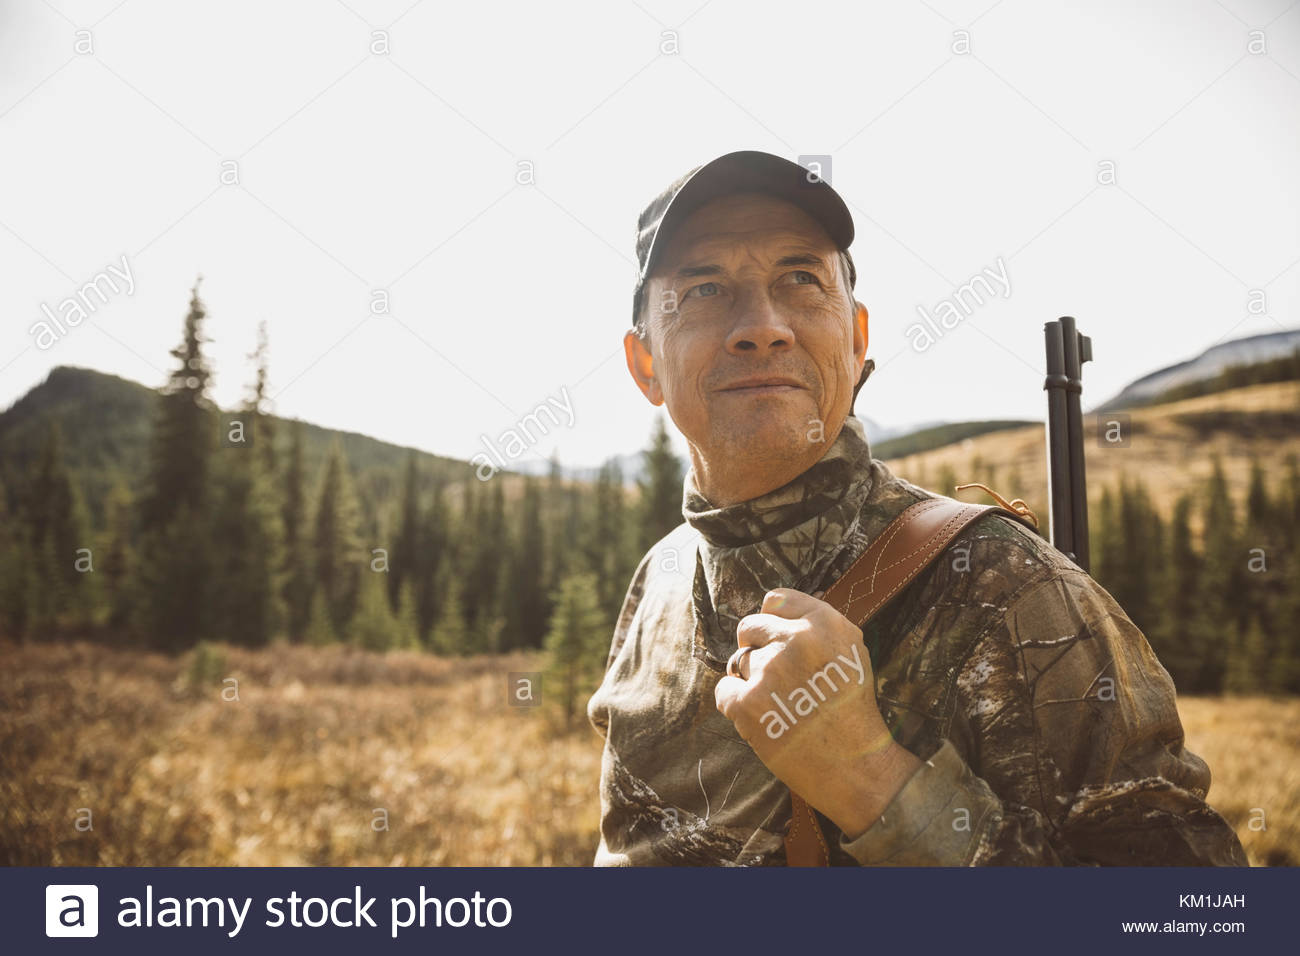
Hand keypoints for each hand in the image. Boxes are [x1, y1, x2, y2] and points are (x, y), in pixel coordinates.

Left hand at [714, 587, 922, 837]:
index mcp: (825, 624)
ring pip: (738, 662)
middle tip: (774, 676)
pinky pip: (724, 690)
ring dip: (751, 681)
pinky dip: (735, 705)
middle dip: (756, 648)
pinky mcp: (748, 703)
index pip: (775, 600)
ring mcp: (770, 670)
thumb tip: (774, 609)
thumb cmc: (853, 712)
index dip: (772, 622)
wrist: (856, 766)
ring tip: (777, 704)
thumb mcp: (852, 653)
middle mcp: (796, 640)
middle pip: (750, 627)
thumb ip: (816, 626)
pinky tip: (760, 718)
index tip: (776, 639)